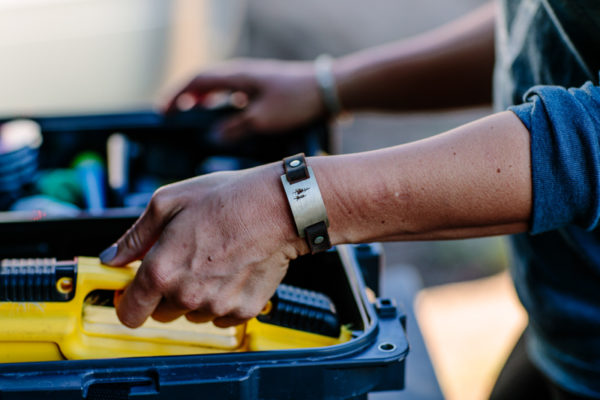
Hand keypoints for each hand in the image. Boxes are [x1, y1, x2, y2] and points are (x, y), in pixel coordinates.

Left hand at [99, 164, 305, 327]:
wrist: (277, 208)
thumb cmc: (228, 199)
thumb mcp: (169, 202)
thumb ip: (135, 236)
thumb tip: (114, 257)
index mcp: (162, 270)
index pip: (130, 312)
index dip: (128, 303)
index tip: (133, 293)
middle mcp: (188, 294)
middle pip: (162, 314)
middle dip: (166, 292)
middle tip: (184, 262)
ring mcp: (217, 305)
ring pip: (193, 314)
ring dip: (196, 296)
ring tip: (213, 261)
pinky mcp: (244, 310)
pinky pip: (223, 316)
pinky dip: (223, 299)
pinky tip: (232, 272)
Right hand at [164, 59, 325, 139]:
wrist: (329, 90)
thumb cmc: (296, 101)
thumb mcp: (262, 120)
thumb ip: (235, 128)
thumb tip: (214, 135)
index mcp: (236, 77)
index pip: (196, 81)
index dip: (177, 96)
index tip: (163, 112)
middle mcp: (242, 74)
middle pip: (205, 82)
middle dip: (186, 97)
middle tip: (173, 113)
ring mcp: (254, 80)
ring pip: (220, 87)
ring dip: (204, 99)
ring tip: (194, 114)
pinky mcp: (265, 88)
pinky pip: (235, 93)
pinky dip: (223, 103)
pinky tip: (227, 116)